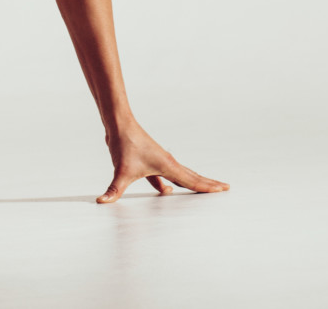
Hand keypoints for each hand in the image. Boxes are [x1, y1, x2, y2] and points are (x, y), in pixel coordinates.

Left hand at [97, 123, 229, 203]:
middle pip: (192, 177)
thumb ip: (114, 190)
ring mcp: (159, 162)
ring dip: (191, 183)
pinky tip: (166, 192)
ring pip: (179, 176)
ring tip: (202, 190)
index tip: (224, 188)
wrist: (119, 124)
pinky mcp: (149, 162)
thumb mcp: (121, 171)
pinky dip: (166, 185)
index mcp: (167, 166)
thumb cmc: (124, 144)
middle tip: (224, 188)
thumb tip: (102, 202)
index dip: (208, 187)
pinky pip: (162, 177)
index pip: (192, 180)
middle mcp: (167, 163)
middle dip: (208, 184)